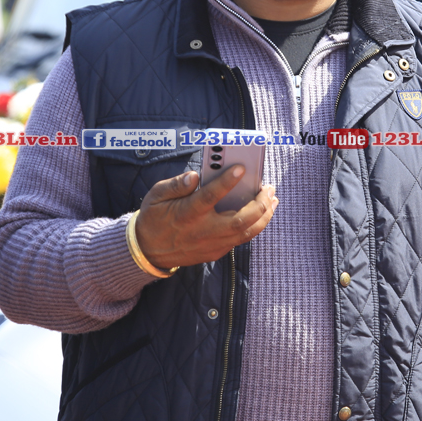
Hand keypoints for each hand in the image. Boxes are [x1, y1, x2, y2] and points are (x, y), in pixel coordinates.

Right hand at [134, 167, 277, 269]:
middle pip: (239, 221)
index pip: (210, 197)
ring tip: (273, 199)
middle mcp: (202, 231)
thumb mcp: (156, 195)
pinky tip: (261, 212)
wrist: (148, 251)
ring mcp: (211, 245)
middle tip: (268, 187)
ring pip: (246, 233)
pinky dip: (254, 226)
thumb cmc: (154, 216)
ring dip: (264, 216)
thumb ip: (176, 184)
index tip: (241, 168)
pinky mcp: (215, 252)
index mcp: (186, 214)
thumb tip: (195, 176)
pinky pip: (240, 239)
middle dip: (259, 204)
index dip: (226, 182)